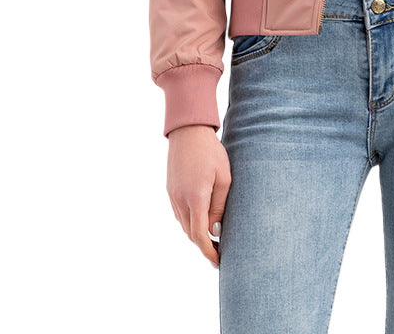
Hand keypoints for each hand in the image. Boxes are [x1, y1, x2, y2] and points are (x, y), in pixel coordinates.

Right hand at [166, 124, 230, 267]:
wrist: (188, 131)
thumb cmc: (211, 152)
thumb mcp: (224, 177)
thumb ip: (219, 206)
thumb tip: (215, 231)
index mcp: (195, 198)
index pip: (199, 236)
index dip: (208, 252)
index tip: (218, 261)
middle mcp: (180, 200)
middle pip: (190, 233)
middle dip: (204, 245)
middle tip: (220, 251)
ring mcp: (172, 195)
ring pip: (183, 225)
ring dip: (196, 234)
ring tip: (213, 237)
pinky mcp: (170, 190)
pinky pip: (179, 214)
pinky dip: (189, 222)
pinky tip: (201, 219)